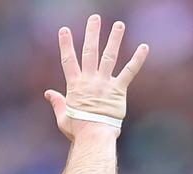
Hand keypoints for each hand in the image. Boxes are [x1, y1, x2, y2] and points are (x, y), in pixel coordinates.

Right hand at [45, 15, 147, 140]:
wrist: (94, 137)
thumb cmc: (78, 131)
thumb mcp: (63, 117)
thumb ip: (57, 103)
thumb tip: (48, 93)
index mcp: (75, 86)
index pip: (68, 61)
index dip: (66, 44)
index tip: (64, 30)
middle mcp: (90, 81)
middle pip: (90, 52)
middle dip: (92, 33)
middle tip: (95, 18)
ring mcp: (104, 84)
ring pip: (109, 57)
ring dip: (114, 39)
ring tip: (119, 25)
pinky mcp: (119, 91)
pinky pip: (129, 72)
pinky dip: (137, 60)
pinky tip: (144, 47)